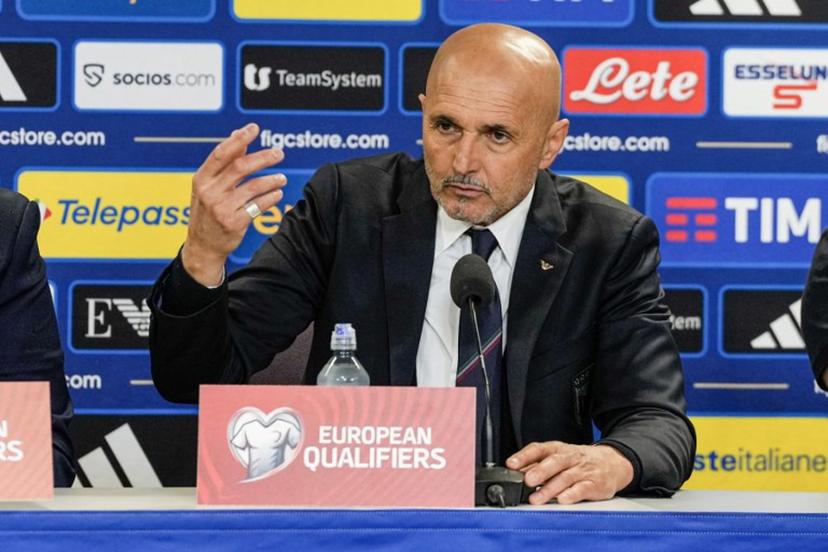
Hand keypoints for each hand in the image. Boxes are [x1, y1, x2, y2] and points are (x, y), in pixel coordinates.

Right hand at [183, 123, 286, 285]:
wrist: (202, 246)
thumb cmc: (207, 212)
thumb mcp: (208, 186)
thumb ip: (224, 164)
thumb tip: (239, 138)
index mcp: (201, 179)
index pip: (221, 154)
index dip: (239, 139)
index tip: (254, 128)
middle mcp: (209, 192)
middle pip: (240, 167)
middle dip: (263, 157)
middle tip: (279, 153)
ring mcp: (221, 208)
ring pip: (253, 187)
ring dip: (272, 180)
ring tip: (282, 178)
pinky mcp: (234, 223)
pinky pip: (258, 206)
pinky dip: (270, 198)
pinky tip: (278, 193)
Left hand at [506, 441, 632, 504]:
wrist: (613, 463)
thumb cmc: (579, 462)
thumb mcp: (558, 458)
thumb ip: (537, 465)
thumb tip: (514, 473)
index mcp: (558, 450)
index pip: (539, 449)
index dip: (524, 456)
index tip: (511, 464)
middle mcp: (570, 458)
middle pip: (554, 462)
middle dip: (540, 471)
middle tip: (527, 480)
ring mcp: (583, 471)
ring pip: (566, 477)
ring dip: (550, 489)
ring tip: (536, 499)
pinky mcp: (595, 484)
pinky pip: (583, 489)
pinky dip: (572, 494)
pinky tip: (562, 500)